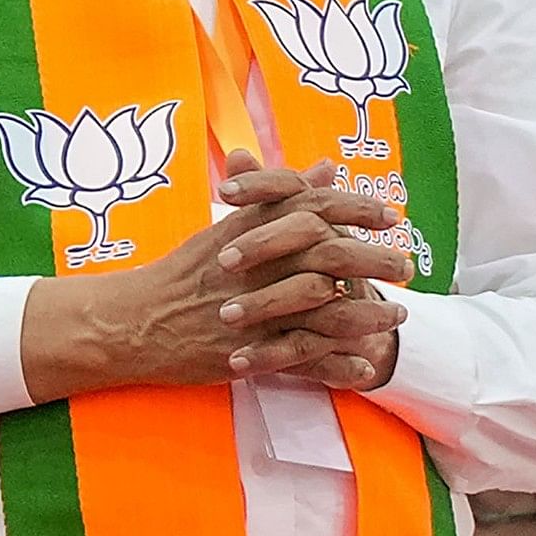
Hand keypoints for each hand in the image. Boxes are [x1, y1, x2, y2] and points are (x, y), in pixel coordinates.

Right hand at [19, 154, 409, 402]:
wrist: (129, 322)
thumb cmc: (179, 275)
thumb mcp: (227, 227)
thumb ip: (278, 197)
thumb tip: (326, 167)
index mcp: (247, 231)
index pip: (311, 207)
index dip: (357, 208)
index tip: (390, 216)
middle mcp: (253, 267)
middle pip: (329, 256)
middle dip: (375, 262)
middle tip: (406, 269)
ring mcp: (251, 310)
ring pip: (324, 310)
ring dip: (367, 315)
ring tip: (395, 319)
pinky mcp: (247, 350)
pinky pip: (303, 358)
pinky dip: (338, 365)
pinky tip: (364, 367)